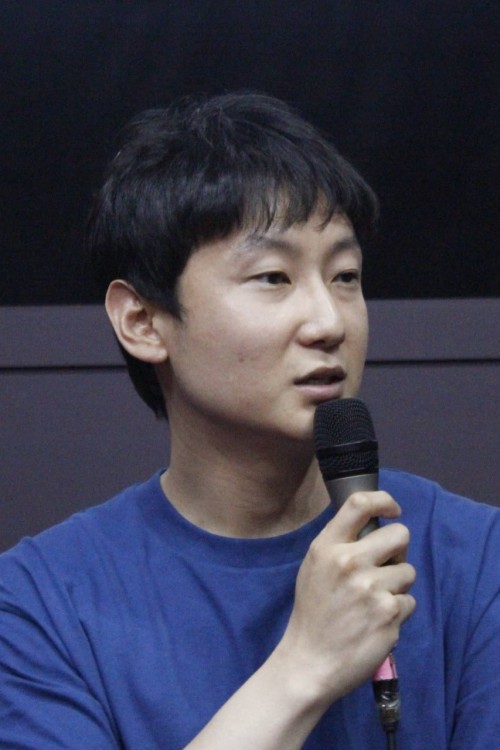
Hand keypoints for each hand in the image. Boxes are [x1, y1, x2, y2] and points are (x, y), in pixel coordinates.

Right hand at [276, 491, 415, 707]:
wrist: (310, 661)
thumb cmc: (313, 613)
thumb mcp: (314, 567)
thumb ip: (340, 545)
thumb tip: (374, 528)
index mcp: (327, 546)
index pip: (360, 503)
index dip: (384, 501)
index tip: (393, 510)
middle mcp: (350, 561)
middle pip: (399, 534)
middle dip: (398, 550)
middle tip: (385, 567)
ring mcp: (372, 588)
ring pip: (408, 571)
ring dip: (397, 585)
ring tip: (375, 601)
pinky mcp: (390, 614)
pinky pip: (410, 601)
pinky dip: (398, 612)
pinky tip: (378, 622)